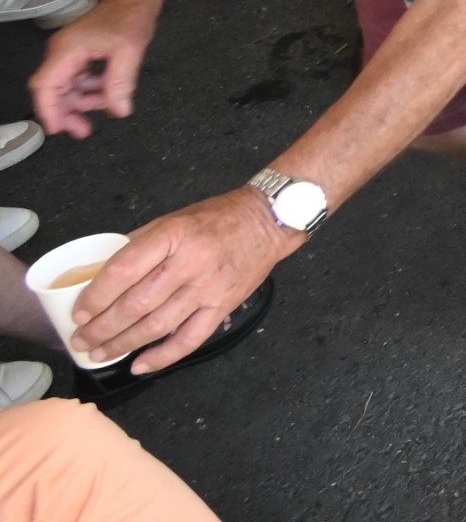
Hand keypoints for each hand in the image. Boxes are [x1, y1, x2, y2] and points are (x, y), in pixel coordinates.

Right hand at [29, 0, 155, 136]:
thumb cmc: (130, 16)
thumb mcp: (129, 52)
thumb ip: (120, 83)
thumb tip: (119, 111)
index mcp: (66, 50)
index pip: (44, 85)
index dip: (48, 110)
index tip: (58, 129)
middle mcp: (62, 52)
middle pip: (53, 90)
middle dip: (67, 112)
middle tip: (83, 130)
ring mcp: (69, 53)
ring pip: (67, 87)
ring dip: (83, 101)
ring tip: (107, 105)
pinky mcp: (80, 54)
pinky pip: (78, 79)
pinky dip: (91, 89)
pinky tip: (108, 92)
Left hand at [72, 190, 293, 373]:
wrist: (267, 221)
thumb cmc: (216, 218)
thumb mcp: (172, 220)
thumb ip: (139, 246)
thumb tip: (100, 275)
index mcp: (173, 235)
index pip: (123, 271)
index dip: (95, 297)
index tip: (79, 313)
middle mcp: (190, 262)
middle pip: (135, 304)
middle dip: (101, 328)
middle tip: (81, 340)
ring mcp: (209, 287)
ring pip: (156, 326)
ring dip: (122, 344)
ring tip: (100, 354)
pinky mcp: (224, 306)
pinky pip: (189, 339)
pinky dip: (162, 357)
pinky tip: (139, 365)